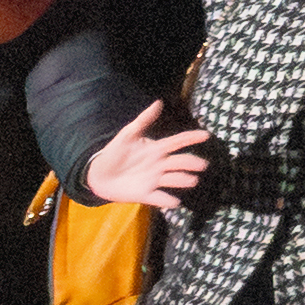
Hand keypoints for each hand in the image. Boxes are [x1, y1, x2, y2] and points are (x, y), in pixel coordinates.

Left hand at [82, 112, 217, 211]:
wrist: (98, 175)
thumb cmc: (114, 152)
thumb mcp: (128, 134)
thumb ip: (144, 120)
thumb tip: (159, 102)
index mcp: (157, 149)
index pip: (178, 141)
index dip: (192, 138)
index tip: (206, 135)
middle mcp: (160, 165)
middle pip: (180, 162)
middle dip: (192, 163)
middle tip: (202, 165)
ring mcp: (154, 180)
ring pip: (174, 180)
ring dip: (183, 180)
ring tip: (192, 180)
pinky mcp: (146, 194)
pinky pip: (160, 198)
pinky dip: (168, 201)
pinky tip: (174, 202)